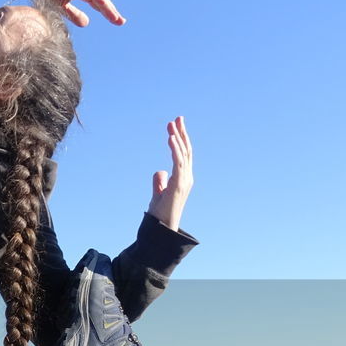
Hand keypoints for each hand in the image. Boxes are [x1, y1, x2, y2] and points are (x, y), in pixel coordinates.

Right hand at [17, 0, 124, 26]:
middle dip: (111, 11)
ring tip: (114, 17)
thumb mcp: (62, 6)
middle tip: (121, 22)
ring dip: (106, 6)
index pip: (99, 4)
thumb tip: (87, 23)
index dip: (108, 13)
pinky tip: (102, 3)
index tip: (119, 22)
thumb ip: (74, 14)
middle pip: (101, 0)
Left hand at [148, 117, 192, 231]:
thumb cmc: (160, 212)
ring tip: (172, 125)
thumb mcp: (158, 192)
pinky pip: (178, 163)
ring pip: (183, 154)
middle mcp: (187, 177)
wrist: (162, 227)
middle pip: (186, 150)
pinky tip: (171, 138)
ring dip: (177, 138)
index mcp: (183, 177)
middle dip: (182, 133)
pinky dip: (175, 149)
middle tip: (177, 118)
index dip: (180, 139)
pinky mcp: (179, 184)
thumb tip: (160, 170)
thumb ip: (159, 181)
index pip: (184, 153)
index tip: (174, 125)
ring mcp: (185, 180)